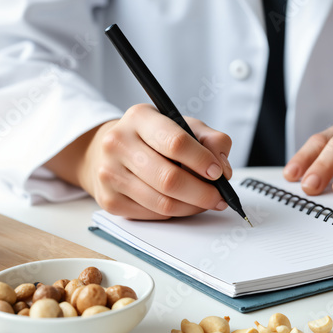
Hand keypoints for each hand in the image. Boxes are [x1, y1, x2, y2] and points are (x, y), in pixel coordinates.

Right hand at [49, 104, 232, 218]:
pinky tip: (181, 203)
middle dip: (202, 192)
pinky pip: (152, 215)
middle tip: (219, 197)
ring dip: (191, 207)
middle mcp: (118, 143)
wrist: (112, 150)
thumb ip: (211, 141)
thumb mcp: (184, 126)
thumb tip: (223, 169)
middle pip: (169, 178)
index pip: (175, 142)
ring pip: (162, 202)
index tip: (218, 172)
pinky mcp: (109, 200)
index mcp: (139, 117)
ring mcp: (109, 173)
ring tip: (205, 202)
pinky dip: (174, 213)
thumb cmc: (154, 138)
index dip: (202, 161)